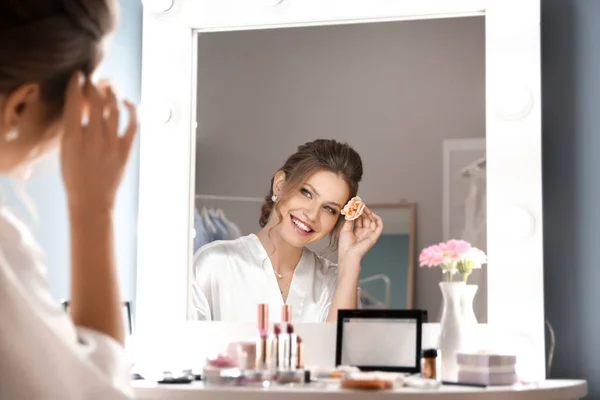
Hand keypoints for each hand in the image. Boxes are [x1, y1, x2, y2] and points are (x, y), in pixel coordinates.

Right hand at [60, 72, 137, 210]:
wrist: (91, 200)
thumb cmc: (75, 176)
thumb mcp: (65, 150)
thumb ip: (72, 128)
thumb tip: (82, 106)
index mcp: (72, 139)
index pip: (74, 104)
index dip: (77, 85)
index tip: (78, 76)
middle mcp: (92, 139)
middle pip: (96, 103)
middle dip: (94, 87)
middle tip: (92, 81)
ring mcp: (111, 145)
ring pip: (115, 109)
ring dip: (112, 94)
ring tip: (108, 87)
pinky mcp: (125, 151)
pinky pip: (133, 125)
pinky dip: (132, 110)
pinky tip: (128, 102)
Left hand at [337, 207, 383, 265]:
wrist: (348, 255)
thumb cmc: (345, 246)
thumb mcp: (345, 230)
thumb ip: (349, 220)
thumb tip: (351, 211)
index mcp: (356, 232)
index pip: (359, 220)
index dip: (358, 212)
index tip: (356, 205)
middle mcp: (364, 233)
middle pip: (366, 219)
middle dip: (363, 211)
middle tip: (360, 204)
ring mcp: (369, 235)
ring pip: (372, 221)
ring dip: (369, 214)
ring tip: (364, 208)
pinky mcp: (374, 237)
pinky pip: (379, 226)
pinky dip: (377, 219)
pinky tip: (372, 214)